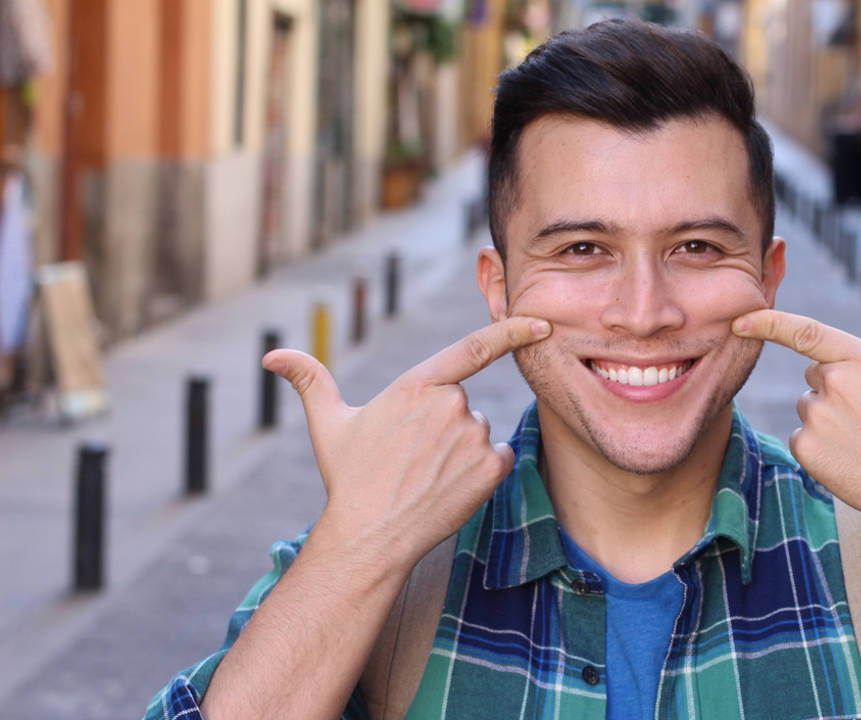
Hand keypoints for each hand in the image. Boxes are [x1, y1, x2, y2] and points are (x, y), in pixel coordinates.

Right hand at [263, 316, 551, 570]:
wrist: (370, 536)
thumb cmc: (349, 478)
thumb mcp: (329, 424)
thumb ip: (311, 381)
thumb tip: (272, 357)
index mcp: (418, 385)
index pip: (474, 348)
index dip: (513, 331)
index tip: (542, 322)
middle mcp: (452, 404)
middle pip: (463, 403)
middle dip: (444, 425)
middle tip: (412, 457)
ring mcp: (474, 437)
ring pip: (478, 432)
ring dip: (461, 449)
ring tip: (426, 476)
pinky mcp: (491, 467)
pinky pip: (497, 457)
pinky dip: (481, 470)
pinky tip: (450, 487)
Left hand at [731, 307, 860, 529]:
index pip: (804, 330)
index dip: (768, 320)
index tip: (740, 316)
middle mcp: (836, 383)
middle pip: (817, 373)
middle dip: (837, 387)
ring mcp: (818, 417)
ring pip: (810, 407)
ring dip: (829, 419)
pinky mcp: (806, 448)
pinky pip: (802, 438)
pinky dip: (820, 448)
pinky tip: (852, 460)